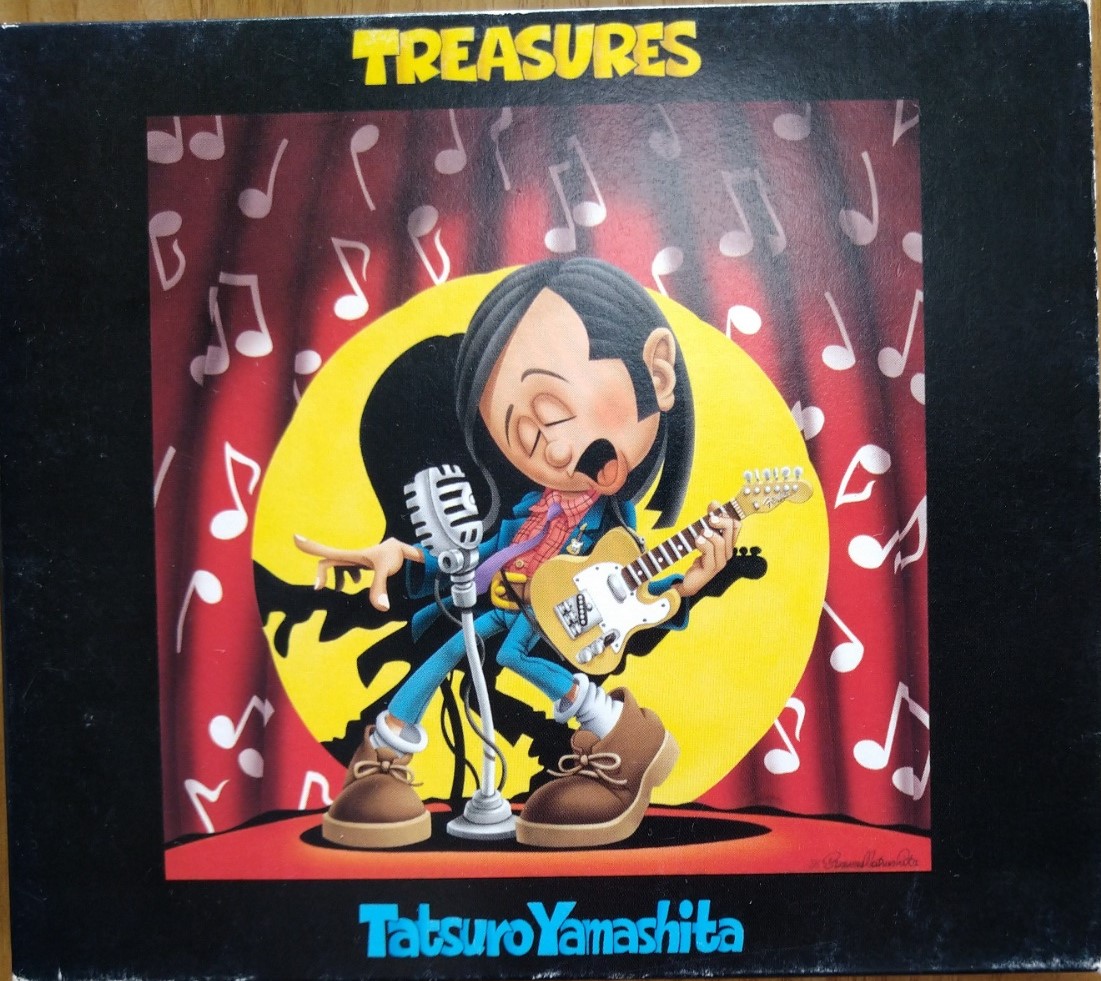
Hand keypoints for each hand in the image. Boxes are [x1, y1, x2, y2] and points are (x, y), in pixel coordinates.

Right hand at [293, 535, 421, 611]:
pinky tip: (354, 582)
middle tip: (318, 589)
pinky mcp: (360, 563)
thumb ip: (380, 587)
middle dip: (321, 575)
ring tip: (340, 589)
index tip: (295, 539)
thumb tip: (380, 607)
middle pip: (326, 562)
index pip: (326, 552)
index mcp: (351, 555)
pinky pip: (344, 568)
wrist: (404, 549)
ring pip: (335, 566)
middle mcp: (349, 556)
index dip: (310, 546)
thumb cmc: (393, 554)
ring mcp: (354, 559)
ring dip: (335, 577)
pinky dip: (344, 576)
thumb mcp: (386, 569)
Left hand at [674, 501, 739, 598]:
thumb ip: (709, 521)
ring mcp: (721, 562)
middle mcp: (727, 552)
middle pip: (731, 530)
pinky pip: (710, 553)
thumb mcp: (703, 536)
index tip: (713, 505)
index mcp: (727, 544)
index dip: (726, 513)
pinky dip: (703, 544)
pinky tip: (697, 541)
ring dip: (708, 534)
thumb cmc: (698, 557)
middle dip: (720, 520)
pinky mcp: (711, 569)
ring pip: (720, 542)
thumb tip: (714, 503)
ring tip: (699, 534)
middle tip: (709, 518)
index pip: (736, 525)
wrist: (689, 580)